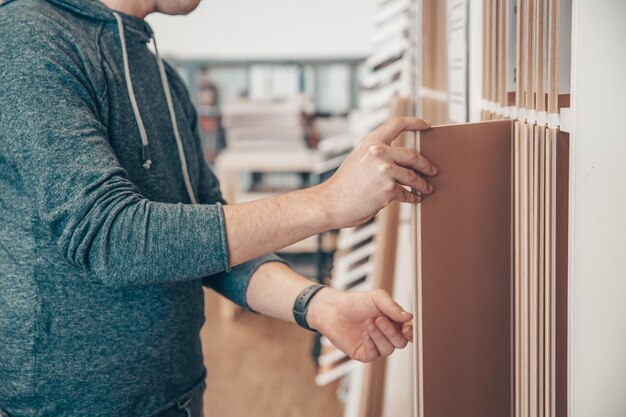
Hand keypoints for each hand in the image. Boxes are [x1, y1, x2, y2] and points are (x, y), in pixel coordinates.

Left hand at [307, 287, 412, 362]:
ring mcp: (375, 346)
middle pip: (400, 342)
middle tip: (379, 319)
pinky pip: (373, 355)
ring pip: (388, 350)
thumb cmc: (356, 302)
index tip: (407, 327)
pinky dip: (370, 344)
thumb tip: (410, 318)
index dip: (411, 333)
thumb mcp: (377, 298)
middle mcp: (387, 336)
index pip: (409, 333)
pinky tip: (364, 333)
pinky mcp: (363, 353)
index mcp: (394, 323)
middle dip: (391, 332)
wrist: (333, 309)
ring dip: (379, 336)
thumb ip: (393, 307)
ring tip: (368, 322)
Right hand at [317, 117, 436, 228]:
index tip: (427, 124)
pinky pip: (407, 193)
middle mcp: (378, 152)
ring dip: (423, 184)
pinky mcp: (388, 189)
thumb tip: (400, 158)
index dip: (415, 122)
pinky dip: (413, 197)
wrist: (331, 202)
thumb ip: (376, 153)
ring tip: (426, 188)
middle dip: (426, 164)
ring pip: (413, 176)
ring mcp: (384, 170)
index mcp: (371, 142)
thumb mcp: (358, 158)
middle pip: (413, 155)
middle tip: (432, 170)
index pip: (397, 123)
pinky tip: (415, 199)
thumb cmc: (344, 184)